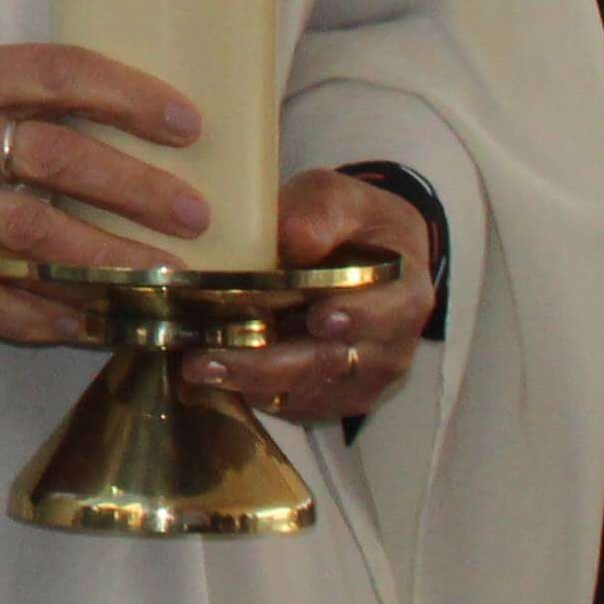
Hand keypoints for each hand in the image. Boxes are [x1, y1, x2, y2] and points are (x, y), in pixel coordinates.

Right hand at [0, 43, 211, 348]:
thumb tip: (103, 127)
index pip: (54, 73)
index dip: (127, 94)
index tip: (187, 122)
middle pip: (57, 155)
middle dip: (137, 187)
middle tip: (195, 214)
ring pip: (33, 230)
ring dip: (107, 260)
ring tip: (163, 280)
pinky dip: (36, 317)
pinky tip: (82, 328)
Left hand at [182, 168, 436, 425]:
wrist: (369, 251)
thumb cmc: (349, 221)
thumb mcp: (337, 197)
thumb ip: (320, 213)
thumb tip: (293, 240)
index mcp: (404, 292)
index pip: (386, 313)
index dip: (355, 318)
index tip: (318, 319)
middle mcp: (391, 344)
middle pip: (334, 362)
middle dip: (271, 364)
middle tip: (213, 358)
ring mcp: (366, 376)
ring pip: (311, 390)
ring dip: (253, 383)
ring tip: (200, 367)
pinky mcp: (338, 394)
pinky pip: (300, 406)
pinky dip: (258, 394)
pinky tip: (214, 377)